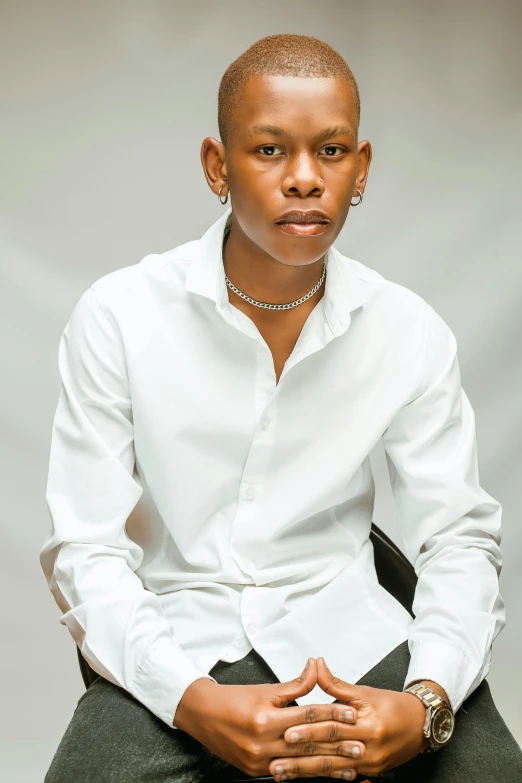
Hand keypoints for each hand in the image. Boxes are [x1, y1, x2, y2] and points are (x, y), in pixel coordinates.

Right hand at [173, 658, 360, 778]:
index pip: (307, 714)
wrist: (203, 715)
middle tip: (360, 744)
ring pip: (300, 763)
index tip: (352, 713)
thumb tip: (316, 668)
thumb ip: (295, 684)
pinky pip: (286, 772)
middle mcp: (261, 742)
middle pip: (307, 743)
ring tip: (349, 766)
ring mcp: (258, 761)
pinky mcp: (255, 771)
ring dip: (327, 766)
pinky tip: (323, 773)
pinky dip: (306, 772)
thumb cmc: (233, 700)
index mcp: (265, 718)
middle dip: (336, 745)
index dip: (331, 713)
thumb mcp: (265, 688)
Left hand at [268, 657, 428, 780]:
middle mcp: (368, 746)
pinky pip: (343, 775)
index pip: (333, 726)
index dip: (310, 729)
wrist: (421, 724)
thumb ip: (336, 684)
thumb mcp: (364, 691)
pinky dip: (323, 776)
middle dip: (301, 756)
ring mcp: (369, 763)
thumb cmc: (393, 706)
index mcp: (367, 723)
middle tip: (277, 759)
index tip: (288, 732)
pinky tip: (305, 778)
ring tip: (283, 772)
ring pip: (332, 767)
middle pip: (329, 751)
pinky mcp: (370, 772)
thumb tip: (317, 665)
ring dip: (305, 771)